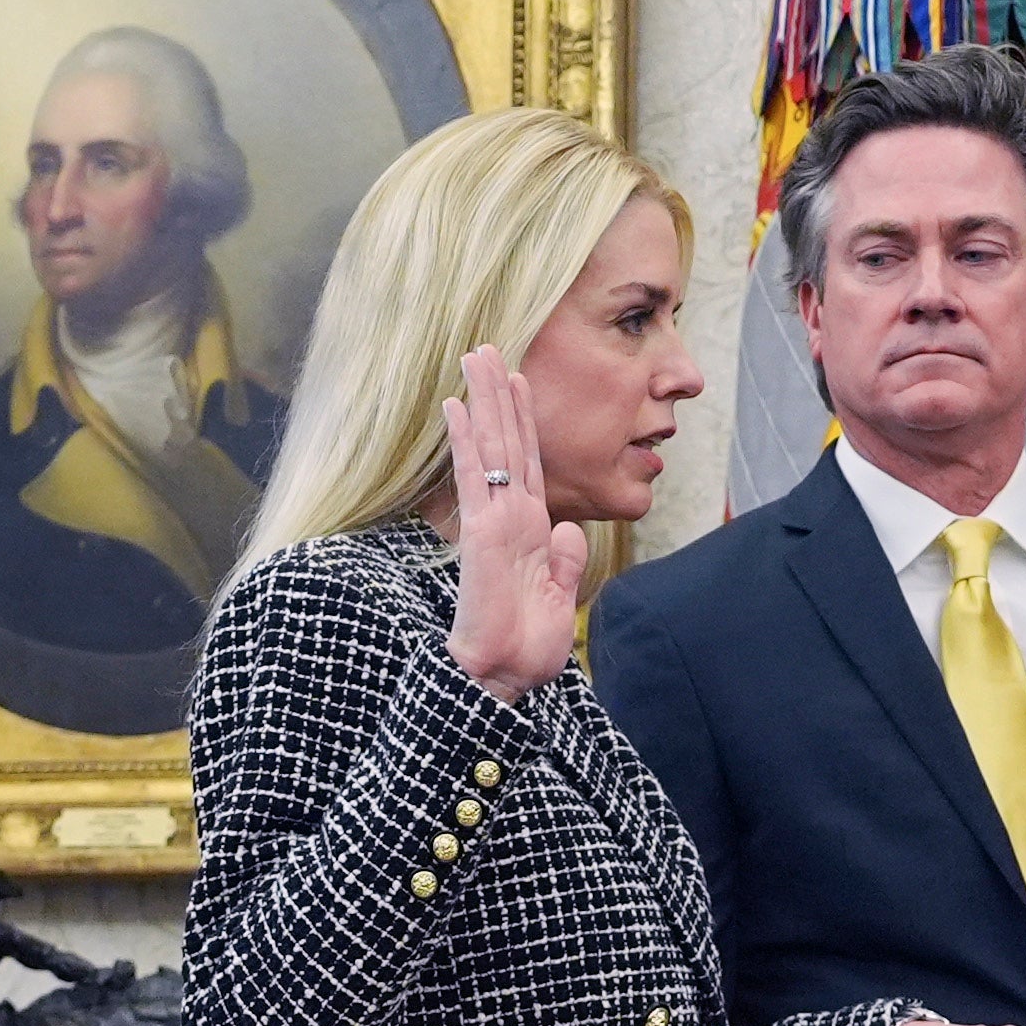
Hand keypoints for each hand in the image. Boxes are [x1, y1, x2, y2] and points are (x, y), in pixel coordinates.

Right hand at [442, 350, 589, 698]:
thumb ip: (566, 559)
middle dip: (498, 393)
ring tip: (474, 357)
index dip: (523, 418)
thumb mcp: (562, 597)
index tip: (518, 378)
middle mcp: (509, 516)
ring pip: (490, 447)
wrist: (506, 678)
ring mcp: (493, 521)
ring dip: (483, 400)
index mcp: (530, 529)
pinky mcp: (481, 534)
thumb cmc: (529, 647)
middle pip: (506, 441)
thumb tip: (569, 527)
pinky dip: (467, 441)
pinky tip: (457, 406)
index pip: (528, 460)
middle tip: (487, 347)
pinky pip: (474, 478)